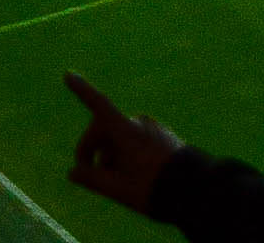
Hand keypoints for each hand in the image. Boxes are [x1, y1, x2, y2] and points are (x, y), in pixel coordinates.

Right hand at [65, 74, 182, 205]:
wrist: (194, 188)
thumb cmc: (152, 188)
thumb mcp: (118, 189)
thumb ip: (92, 179)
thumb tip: (73, 172)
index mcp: (126, 131)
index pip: (98, 106)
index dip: (82, 90)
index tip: (68, 75)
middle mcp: (139, 123)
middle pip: (104, 129)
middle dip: (92, 149)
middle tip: (87, 173)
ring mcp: (152, 127)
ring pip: (120, 137)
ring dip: (111, 154)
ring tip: (116, 181)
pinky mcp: (162, 134)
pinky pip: (136, 140)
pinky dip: (126, 153)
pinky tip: (133, 176)